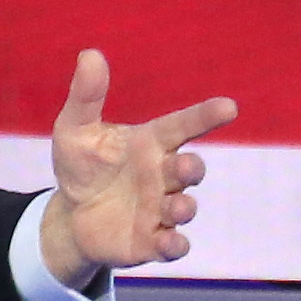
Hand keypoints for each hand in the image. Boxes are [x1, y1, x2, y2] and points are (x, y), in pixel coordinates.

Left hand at [41, 49, 237, 284]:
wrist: (72, 214)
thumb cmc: (83, 165)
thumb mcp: (75, 129)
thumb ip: (86, 96)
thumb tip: (90, 54)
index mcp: (150, 144)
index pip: (183, 126)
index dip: (205, 116)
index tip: (228, 107)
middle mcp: (163, 176)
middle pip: (188, 169)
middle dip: (191, 168)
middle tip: (186, 166)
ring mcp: (161, 210)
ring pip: (183, 208)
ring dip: (184, 208)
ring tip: (177, 206)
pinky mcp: (152, 241)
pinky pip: (172, 246)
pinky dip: (175, 246)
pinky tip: (171, 243)